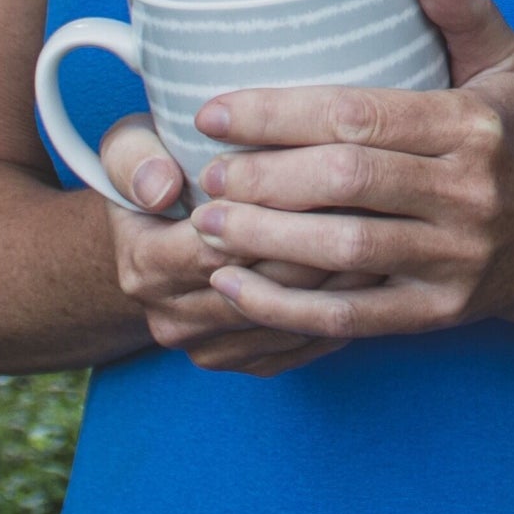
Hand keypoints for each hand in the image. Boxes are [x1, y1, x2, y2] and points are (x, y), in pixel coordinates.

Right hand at [93, 114, 358, 375]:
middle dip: (320, 243)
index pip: (223, 244)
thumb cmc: (154, 178)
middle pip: (266, 284)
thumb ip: (134, 159)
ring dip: (341, 279)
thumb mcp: (127, 150)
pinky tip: (375, 271)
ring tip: (385, 232)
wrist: (154, 242)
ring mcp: (211, 348)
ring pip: (293, 316)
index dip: (275, 212)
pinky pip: (304, 343)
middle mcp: (175, 319)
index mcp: (145, 267)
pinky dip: (342, 308)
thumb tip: (160, 188)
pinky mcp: (246, 362)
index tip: (327, 173)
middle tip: (375, 204)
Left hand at [183, 0, 513, 341]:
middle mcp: (467, 192)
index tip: (214, 112)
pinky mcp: (435, 314)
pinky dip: (284, 308)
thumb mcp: (507, 67)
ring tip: (206, 225)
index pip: (360, 116)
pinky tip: (233, 286)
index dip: (278, 114)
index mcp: (471, 126)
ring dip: (264, 240)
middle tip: (206, 174)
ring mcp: (453, 260)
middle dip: (263, 178)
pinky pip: (349, 319)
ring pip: (345, 252)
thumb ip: (466, 10)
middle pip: (346, 183)